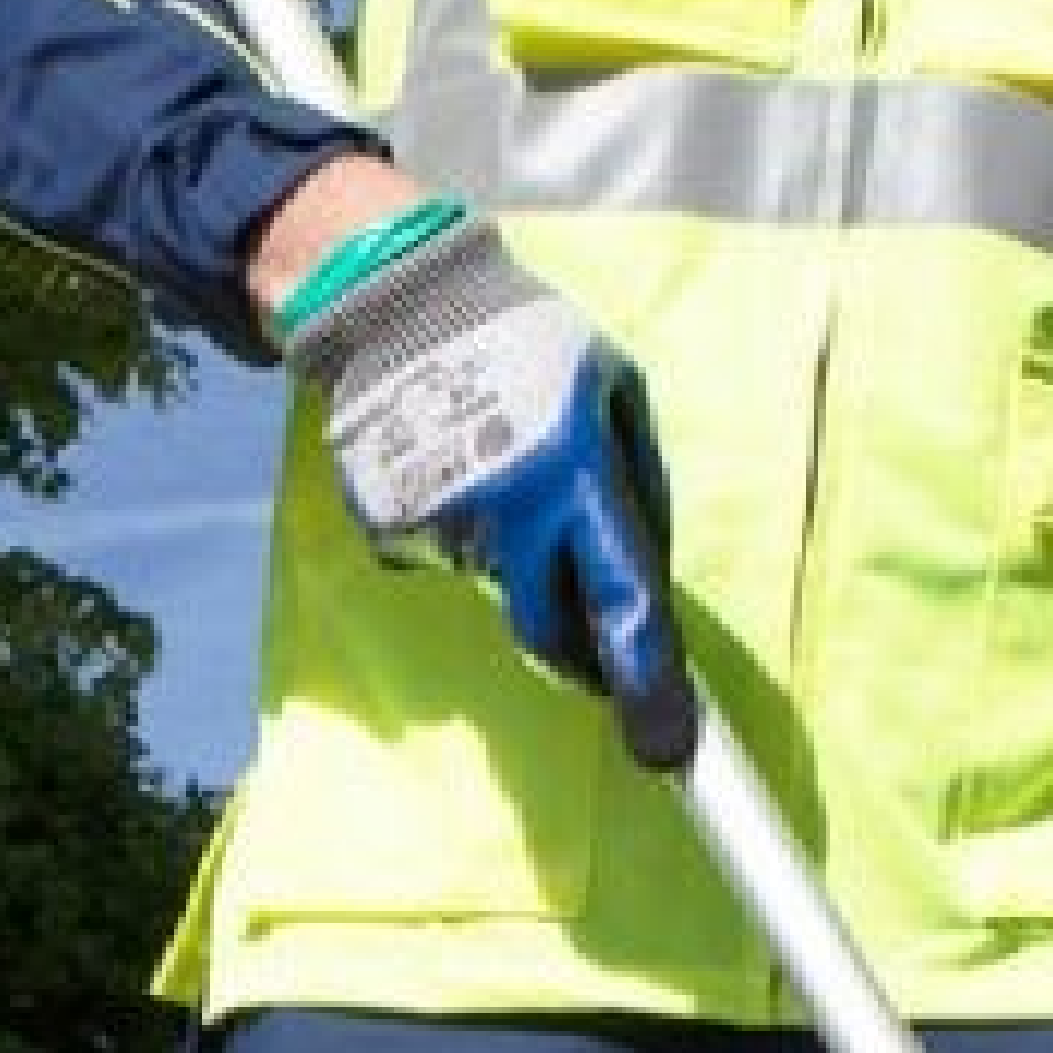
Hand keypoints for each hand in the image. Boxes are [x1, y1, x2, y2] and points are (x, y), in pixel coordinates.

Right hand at [279, 201, 697, 769]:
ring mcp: (440, 523)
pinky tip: (452, 469)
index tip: (665, 748)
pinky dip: (456, 530)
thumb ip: (639, 487)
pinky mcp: (388, 527)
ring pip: (494, 584)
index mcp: (576, 469)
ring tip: (499, 469)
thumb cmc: (530, 344)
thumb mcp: (615, 389)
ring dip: (510, 553)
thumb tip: (650, 581)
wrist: (399, 304)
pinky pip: (441, 558)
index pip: (621, 596)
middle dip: (572, 642)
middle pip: (547, 630)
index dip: (647, 677)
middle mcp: (507, 508)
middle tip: (581, 618)